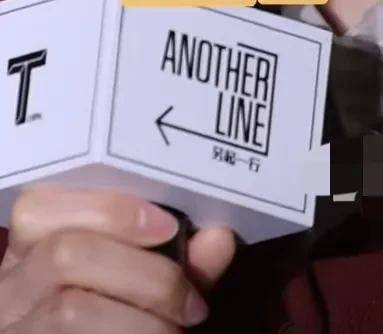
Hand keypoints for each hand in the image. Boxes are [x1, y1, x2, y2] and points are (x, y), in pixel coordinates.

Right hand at [0, 184, 236, 331]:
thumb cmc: (119, 314)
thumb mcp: (147, 281)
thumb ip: (181, 258)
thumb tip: (219, 238)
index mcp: (34, 244)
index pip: (43, 204)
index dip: (110, 209)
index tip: (168, 226)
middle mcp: (13, 286)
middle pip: (65, 253)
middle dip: (144, 273)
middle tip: (190, 301)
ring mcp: (16, 326)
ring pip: (70, 308)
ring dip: (141, 321)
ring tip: (176, 330)